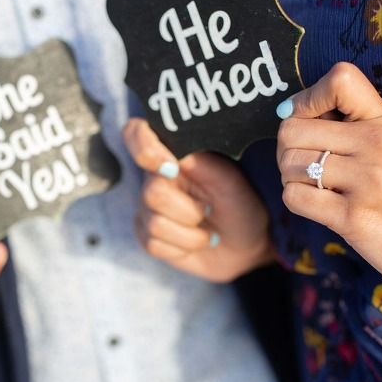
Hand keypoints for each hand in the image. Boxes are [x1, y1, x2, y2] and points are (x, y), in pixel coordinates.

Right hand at [122, 118, 277, 282]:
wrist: (246, 248)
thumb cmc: (240, 207)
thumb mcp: (230, 182)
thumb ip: (201, 163)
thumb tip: (174, 152)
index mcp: (173, 154)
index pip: (136, 133)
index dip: (143, 147)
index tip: (171, 168)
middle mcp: (155, 177)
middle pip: (152, 192)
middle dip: (189, 210)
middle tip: (210, 210)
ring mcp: (147, 207)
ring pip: (155, 223)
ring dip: (192, 235)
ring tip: (209, 232)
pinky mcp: (147, 236)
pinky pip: (154, 244)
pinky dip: (184, 248)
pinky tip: (196, 242)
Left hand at [277, 62, 381, 311]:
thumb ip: (351, 125)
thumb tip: (287, 112)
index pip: (339, 79)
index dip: (308, 98)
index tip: (309, 121)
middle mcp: (377, 145)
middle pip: (292, 129)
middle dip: (287, 149)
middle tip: (304, 165)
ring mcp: (367, 181)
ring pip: (289, 163)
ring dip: (291, 178)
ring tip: (316, 188)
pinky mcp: (354, 218)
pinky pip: (294, 197)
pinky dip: (297, 202)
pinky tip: (320, 207)